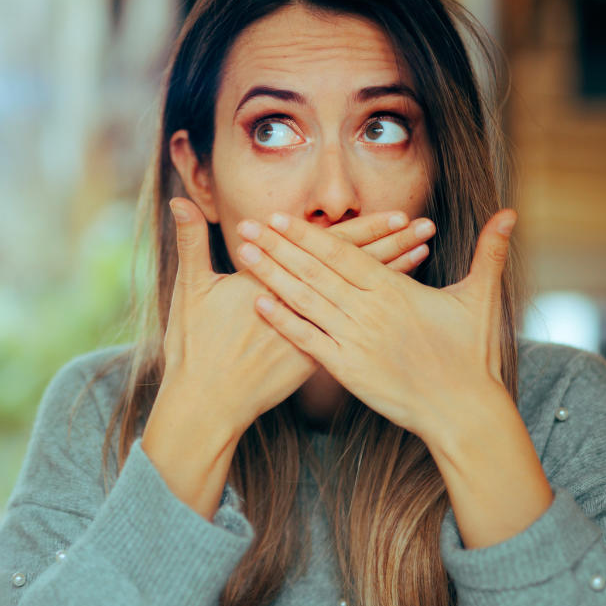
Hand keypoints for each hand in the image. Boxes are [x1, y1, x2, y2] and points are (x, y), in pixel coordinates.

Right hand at [157, 198, 438, 437]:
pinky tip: (402, 302)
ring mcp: (314, 336)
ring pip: (362, 299)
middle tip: (427, 226)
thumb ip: (190, 242)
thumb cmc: (196, 347)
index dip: (366, 232)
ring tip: (424, 255)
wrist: (206, 405)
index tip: (398, 215)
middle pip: (357, 270)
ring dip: (394, 275)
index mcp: (279, 283)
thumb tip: (177, 201)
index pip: (330, 250)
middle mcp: (303, 307)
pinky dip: (380, 313)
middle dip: (393, 246)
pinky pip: (358, 329)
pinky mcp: (316, 360)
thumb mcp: (190, 290)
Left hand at [233, 209, 517, 458]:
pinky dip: (283, 322)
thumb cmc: (472, 356)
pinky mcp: (348, 369)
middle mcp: (370, 311)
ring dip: (271, 276)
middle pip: (315, 271)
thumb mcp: (482, 299)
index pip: (344, 254)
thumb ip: (489, 252)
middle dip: (278, 247)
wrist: (464, 411)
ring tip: (243, 255)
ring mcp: (356, 340)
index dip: (309, 235)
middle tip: (245, 225)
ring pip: (305, 301)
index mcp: (395, 290)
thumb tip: (510, 213)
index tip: (281, 217)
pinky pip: (308, 341)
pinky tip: (259, 304)